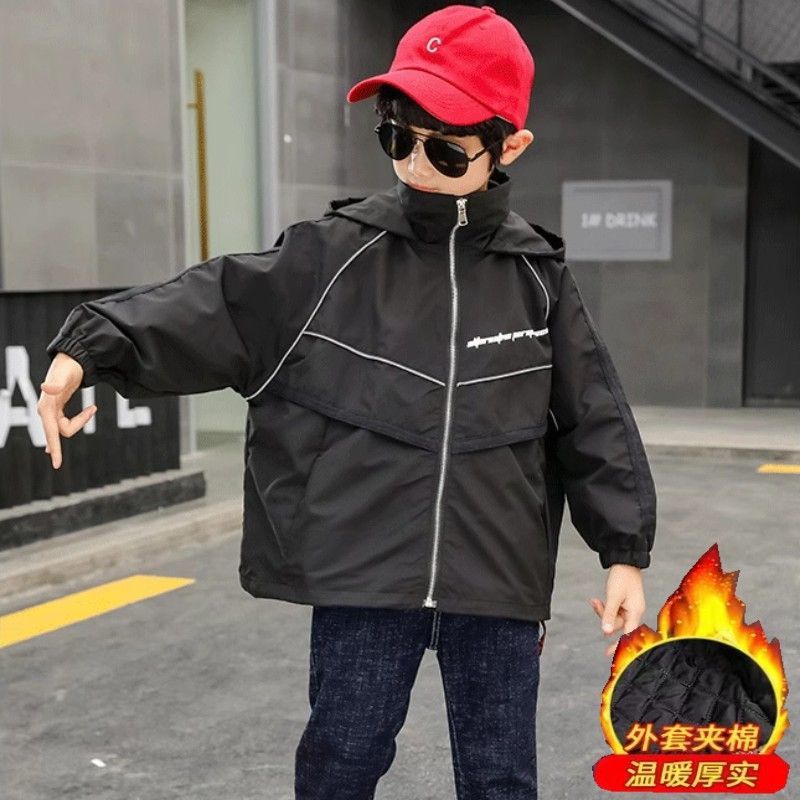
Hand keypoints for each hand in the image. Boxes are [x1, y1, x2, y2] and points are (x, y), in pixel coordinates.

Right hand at [37, 352, 96, 469]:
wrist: (70, 360)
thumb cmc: (67, 368)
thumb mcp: (62, 375)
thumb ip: (55, 382)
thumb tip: (46, 388)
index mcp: (46, 407)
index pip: (51, 432)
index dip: (55, 448)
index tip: (57, 464)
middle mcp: (46, 411)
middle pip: (62, 431)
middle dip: (77, 424)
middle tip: (92, 408)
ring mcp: (51, 411)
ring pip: (65, 428)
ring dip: (80, 421)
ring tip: (92, 407)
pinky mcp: (57, 409)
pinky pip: (61, 425)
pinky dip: (66, 430)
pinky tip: (53, 447)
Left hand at [589, 564, 645, 658]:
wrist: (625, 562)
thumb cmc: (622, 577)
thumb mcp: (613, 597)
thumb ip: (609, 615)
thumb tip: (605, 632)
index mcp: (635, 613)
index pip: (628, 635)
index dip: (619, 646)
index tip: (609, 654)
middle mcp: (634, 612)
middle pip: (618, 625)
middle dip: (605, 617)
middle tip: (596, 604)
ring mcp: (630, 608)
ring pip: (614, 618)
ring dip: (603, 611)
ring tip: (595, 600)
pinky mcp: (625, 604)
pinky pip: (613, 611)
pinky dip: (605, 607)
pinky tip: (597, 601)